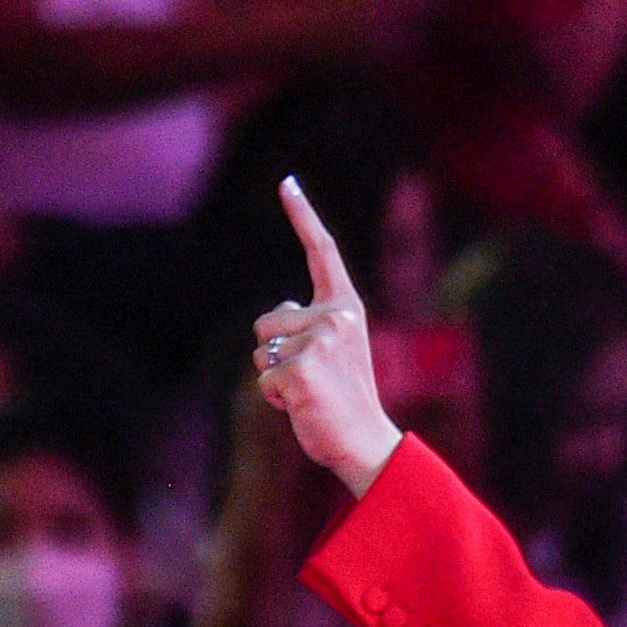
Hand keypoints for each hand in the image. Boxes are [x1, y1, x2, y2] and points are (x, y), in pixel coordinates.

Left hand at [251, 173, 401, 495]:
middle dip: (274, 351)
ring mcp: (321, 343)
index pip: (322, 252)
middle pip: (268, 321)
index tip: (286, 183)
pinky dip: (274, 397)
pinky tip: (302, 406)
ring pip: (262, 351)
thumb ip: (308, 326)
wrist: (365, 443)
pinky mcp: (302, 370)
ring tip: (309, 392)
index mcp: (347, 307)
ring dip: (274, 376)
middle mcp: (337, 318)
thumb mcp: (331, 350)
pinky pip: (264, 378)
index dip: (303, 215)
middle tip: (312, 379)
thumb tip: (277, 318)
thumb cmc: (342, 398)